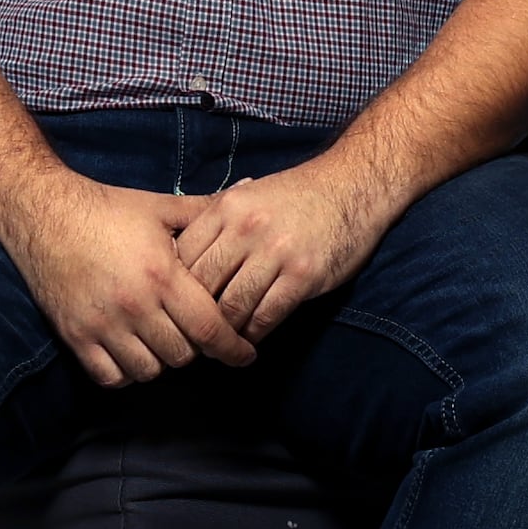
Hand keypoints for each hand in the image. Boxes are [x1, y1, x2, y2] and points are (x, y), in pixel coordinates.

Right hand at [6, 177, 256, 387]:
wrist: (44, 213)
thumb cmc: (108, 209)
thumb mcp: (161, 207)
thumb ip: (206, 209)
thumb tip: (252, 186)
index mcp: (162, 275)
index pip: (209, 329)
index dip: (232, 348)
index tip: (244, 355)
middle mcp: (135, 306)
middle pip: (182, 355)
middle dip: (195, 349)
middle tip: (193, 334)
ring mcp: (103, 325)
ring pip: (149, 371)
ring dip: (161, 361)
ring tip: (162, 341)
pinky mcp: (75, 336)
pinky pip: (110, 377)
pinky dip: (126, 373)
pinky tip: (131, 353)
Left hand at [172, 158, 398, 341]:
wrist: (353, 185)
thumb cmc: (296, 195)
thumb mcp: (248, 196)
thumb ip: (216, 223)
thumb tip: (178, 261)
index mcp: (226, 208)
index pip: (182, 258)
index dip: (174, 288)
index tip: (175, 307)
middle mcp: (246, 229)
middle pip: (202, 286)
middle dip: (194, 316)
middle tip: (192, 334)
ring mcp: (276, 252)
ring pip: (232, 307)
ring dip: (224, 332)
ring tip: (221, 343)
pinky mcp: (304, 275)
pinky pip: (266, 316)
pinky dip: (254, 334)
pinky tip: (251, 338)